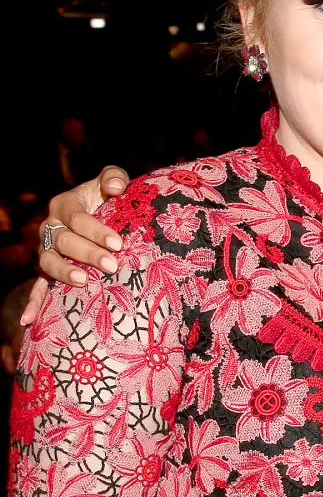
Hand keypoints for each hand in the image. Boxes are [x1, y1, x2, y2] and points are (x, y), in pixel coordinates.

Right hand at [21, 166, 130, 325]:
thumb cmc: (108, 197)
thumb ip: (114, 177)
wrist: (100, 213)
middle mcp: (51, 227)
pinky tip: (29, 320)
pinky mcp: (49, 269)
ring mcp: (47, 250)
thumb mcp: (112, 181)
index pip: (77, 218)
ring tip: (84, 281)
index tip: (118, 243)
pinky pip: (38, 286)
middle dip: (88, 253)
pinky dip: (33, 302)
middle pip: (64, 241)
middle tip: (111, 264)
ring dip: (64, 273)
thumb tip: (114, 187)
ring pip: (48, 262)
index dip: (95, 230)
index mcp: (64, 205)